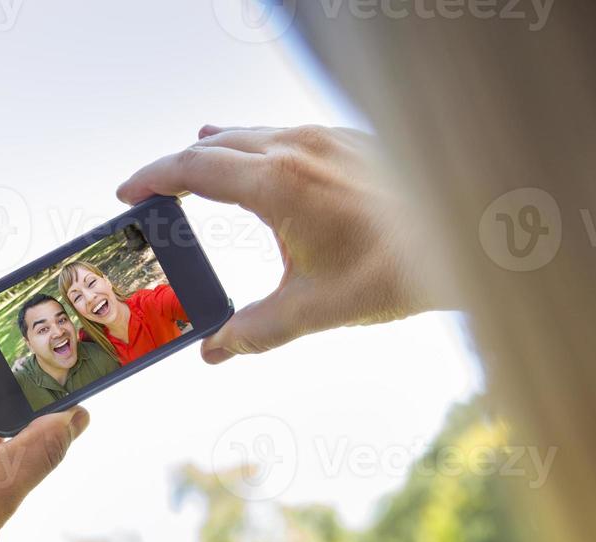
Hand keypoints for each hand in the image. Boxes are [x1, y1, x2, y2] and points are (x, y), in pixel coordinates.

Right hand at [117, 125, 435, 363]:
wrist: (469, 237)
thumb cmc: (392, 272)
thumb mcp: (312, 311)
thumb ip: (254, 331)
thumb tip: (213, 353)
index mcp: (275, 184)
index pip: (193, 169)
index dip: (152, 180)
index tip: (126, 194)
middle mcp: (296, 149)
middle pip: (216, 146)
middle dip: (177, 166)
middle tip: (151, 190)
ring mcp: (327, 139)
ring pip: (254, 134)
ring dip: (218, 150)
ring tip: (196, 160)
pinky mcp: (353, 141)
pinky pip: (289, 134)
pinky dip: (260, 146)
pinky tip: (267, 160)